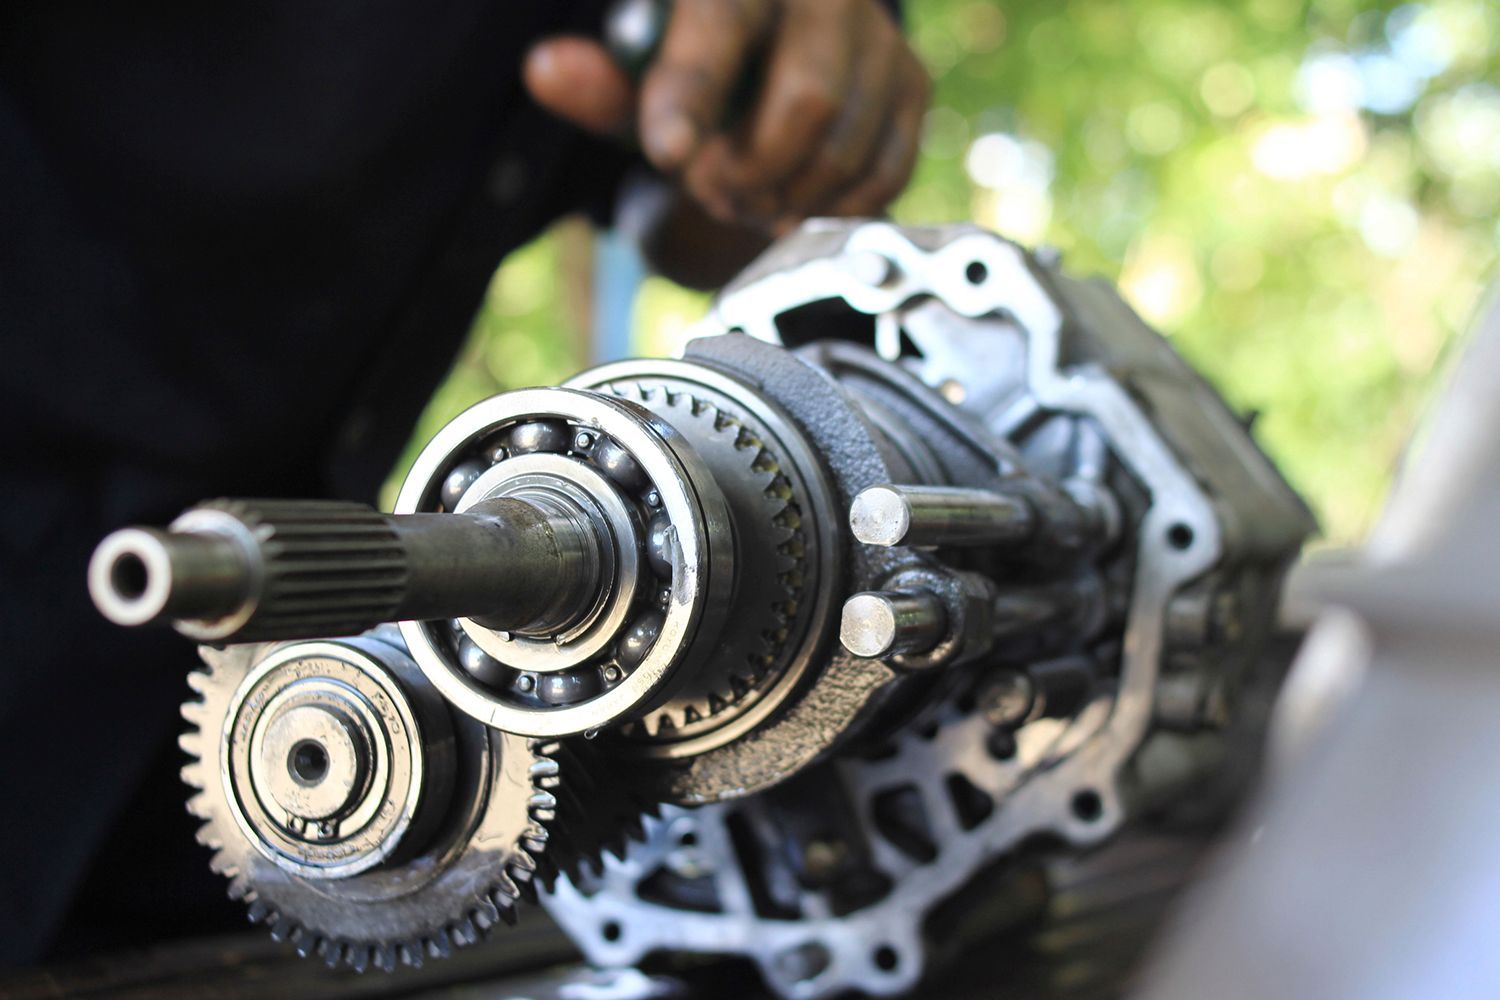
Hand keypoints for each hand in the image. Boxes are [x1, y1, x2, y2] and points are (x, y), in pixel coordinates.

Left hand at [524, 0, 929, 235]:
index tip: (670, 154)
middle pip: (806, 102)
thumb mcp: (638, 75)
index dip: (692, 97)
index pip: (720, 30)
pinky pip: (884, 172)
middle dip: (751, 169)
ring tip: (747, 196)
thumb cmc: (699, 69)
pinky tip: (793, 200)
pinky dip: (833, 207)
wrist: (776, 58)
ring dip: (786, 197)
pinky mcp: (911, 82)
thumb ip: (598, 81)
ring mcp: (878, 37)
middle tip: (712, 189)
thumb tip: (546, 69)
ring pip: (846, 147)